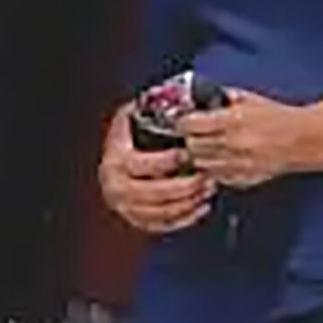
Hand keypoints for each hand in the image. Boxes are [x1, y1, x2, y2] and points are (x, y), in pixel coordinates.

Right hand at [97, 105, 216, 234]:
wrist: (119, 155)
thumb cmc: (132, 133)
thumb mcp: (135, 115)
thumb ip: (150, 107)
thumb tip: (178, 97)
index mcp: (115, 158)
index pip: (137, 165)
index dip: (164, 161)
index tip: (186, 154)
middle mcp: (115, 185)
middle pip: (151, 193)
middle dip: (182, 187)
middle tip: (205, 177)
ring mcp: (124, 205)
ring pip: (159, 212)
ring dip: (187, 203)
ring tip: (208, 189)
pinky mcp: (135, 218)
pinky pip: (162, 225)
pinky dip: (184, 218)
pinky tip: (201, 206)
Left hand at [178, 89, 312, 189]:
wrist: (303, 139)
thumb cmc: (278, 117)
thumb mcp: (249, 98)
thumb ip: (224, 97)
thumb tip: (201, 96)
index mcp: (233, 121)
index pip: (190, 124)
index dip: (183, 121)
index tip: (183, 120)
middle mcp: (232, 144)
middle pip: (192, 146)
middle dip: (190, 139)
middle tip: (193, 134)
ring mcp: (237, 164)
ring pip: (200, 164)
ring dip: (200, 156)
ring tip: (206, 147)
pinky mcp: (242, 178)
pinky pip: (215, 177)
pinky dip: (213, 169)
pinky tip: (220, 160)